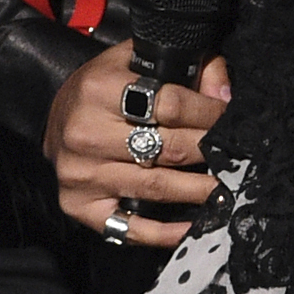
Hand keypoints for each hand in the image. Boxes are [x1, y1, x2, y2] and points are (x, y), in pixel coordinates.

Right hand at [45, 38, 229, 248]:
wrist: (54, 116)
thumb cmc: (104, 87)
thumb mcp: (136, 60)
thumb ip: (186, 67)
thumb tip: (224, 97)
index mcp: (100, 89)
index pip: (171, 104)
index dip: (209, 113)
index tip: (231, 119)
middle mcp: (86, 133)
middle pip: (167, 148)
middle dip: (209, 152)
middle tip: (239, 158)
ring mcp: (82, 174)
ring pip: (155, 187)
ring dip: (198, 191)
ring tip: (228, 190)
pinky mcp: (79, 205)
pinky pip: (130, 227)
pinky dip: (165, 233)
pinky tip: (193, 228)